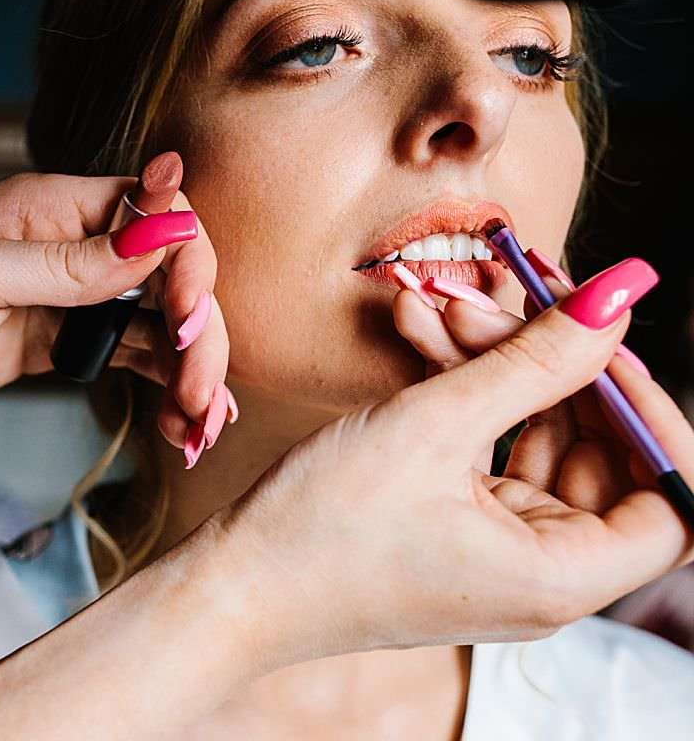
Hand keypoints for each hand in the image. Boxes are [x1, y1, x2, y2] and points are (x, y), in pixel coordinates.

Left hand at [0, 154, 230, 450]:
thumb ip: (65, 262)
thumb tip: (159, 233)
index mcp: (46, 208)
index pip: (151, 211)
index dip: (185, 260)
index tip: (186, 320)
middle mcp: (66, 244)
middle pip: (168, 272)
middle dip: (199, 332)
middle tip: (203, 394)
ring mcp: (67, 296)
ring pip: (158, 321)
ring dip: (190, 369)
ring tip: (201, 426)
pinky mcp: (61, 342)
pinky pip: (130, 356)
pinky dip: (161, 386)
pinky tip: (181, 423)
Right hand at [212, 259, 693, 672]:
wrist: (234, 585)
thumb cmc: (321, 530)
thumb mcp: (432, 426)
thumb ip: (535, 359)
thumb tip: (617, 298)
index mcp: (562, 575)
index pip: (674, 494)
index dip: (647, 410)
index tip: (597, 342)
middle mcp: (545, 573)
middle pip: (602, 454)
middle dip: (553, 367)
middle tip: (496, 301)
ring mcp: (502, 553)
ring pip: (541, 441)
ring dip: (498, 368)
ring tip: (436, 309)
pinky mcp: (460, 532)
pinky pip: (492, 452)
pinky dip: (467, 396)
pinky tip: (420, 338)